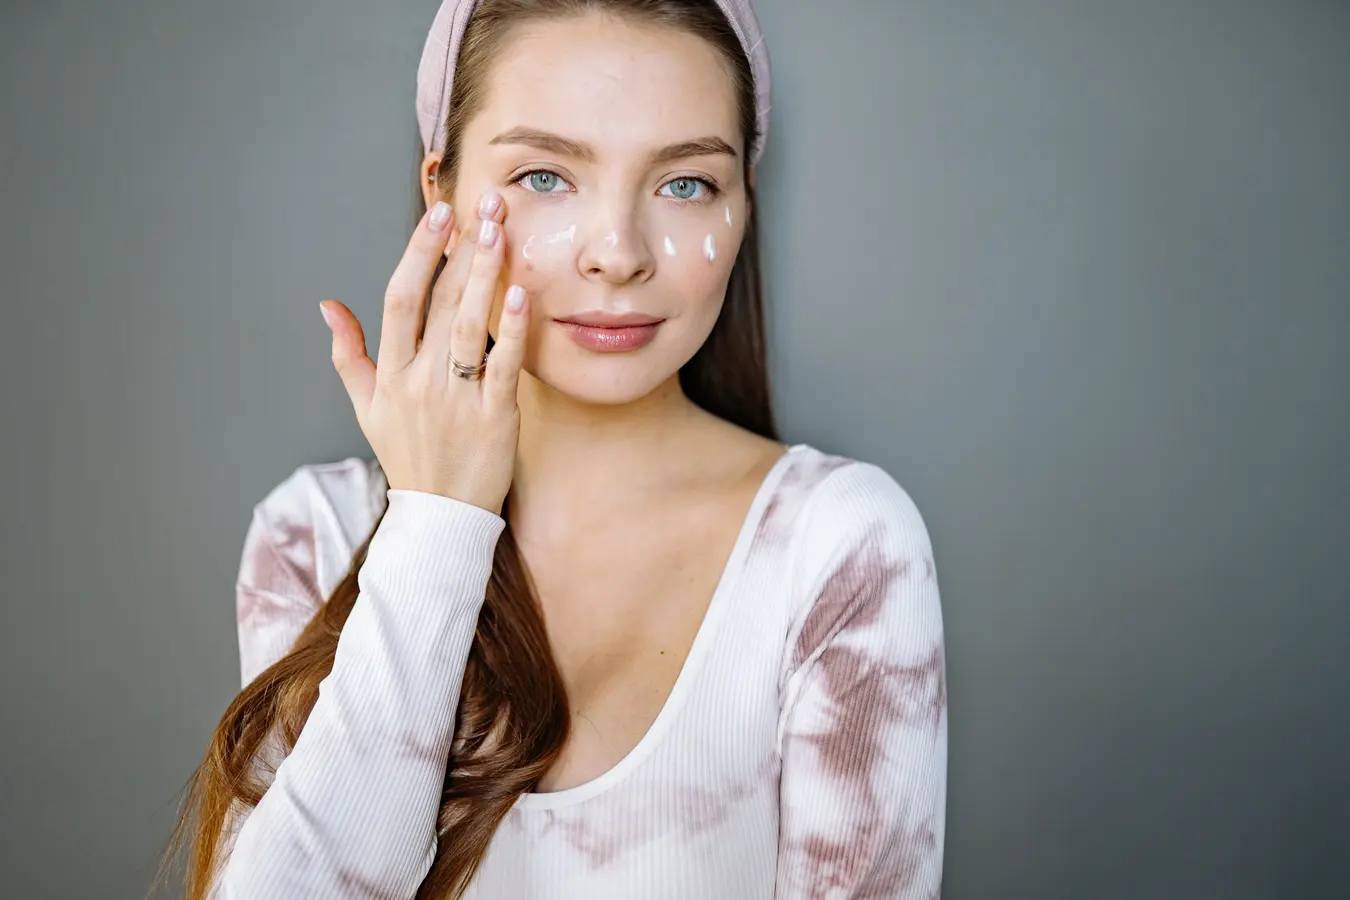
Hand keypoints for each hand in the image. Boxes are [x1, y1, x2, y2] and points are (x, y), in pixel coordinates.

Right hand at [318, 190, 527, 516]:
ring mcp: (457, 401)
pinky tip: (523, 295)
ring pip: (471, 328)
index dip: (419, 255)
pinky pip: (503, 368)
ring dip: (485, 277)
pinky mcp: (495, 420)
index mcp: (390, 374)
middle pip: (440, 305)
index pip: (400, 301)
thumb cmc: (408, 457)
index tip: (438, 216)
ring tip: (502, 233)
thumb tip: (327, 306)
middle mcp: (419, 383)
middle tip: (485, 206)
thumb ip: (348, 354)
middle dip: (462, 251)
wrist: (441, 518)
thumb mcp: (367, 408)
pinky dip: (513, 332)